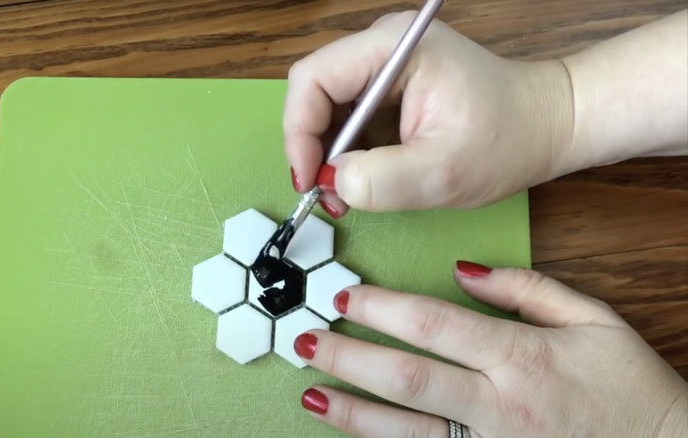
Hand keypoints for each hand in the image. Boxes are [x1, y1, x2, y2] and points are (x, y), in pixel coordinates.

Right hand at [283, 11, 573, 217]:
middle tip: (326, 193)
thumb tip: (330, 182)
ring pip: (328, 106)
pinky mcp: (391, 84)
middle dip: (313, 147)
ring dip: (328, 153)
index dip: (299, 132)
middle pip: (315, 91)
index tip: (309, 180)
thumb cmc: (509, 140)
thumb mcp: (443, 172)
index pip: (314, 78)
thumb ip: (381, 180)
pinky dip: (347, 150)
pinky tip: (363, 176)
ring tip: (346, 192)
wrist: (548, 125)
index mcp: (395, 47)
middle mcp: (384, 45)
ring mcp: (387, 62)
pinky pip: (349, 115)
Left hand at [293, 262, 687, 437]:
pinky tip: (355, 434)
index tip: (346, 297)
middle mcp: (498, 406)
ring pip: (407, 432)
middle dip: (349, 359)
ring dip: (353, 413)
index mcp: (522, 358)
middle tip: (306, 341)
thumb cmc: (629, 386)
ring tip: (311, 393)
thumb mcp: (593, 320)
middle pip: (408, 379)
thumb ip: (527, 288)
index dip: (383, 310)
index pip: (436, 326)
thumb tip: (464, 271)